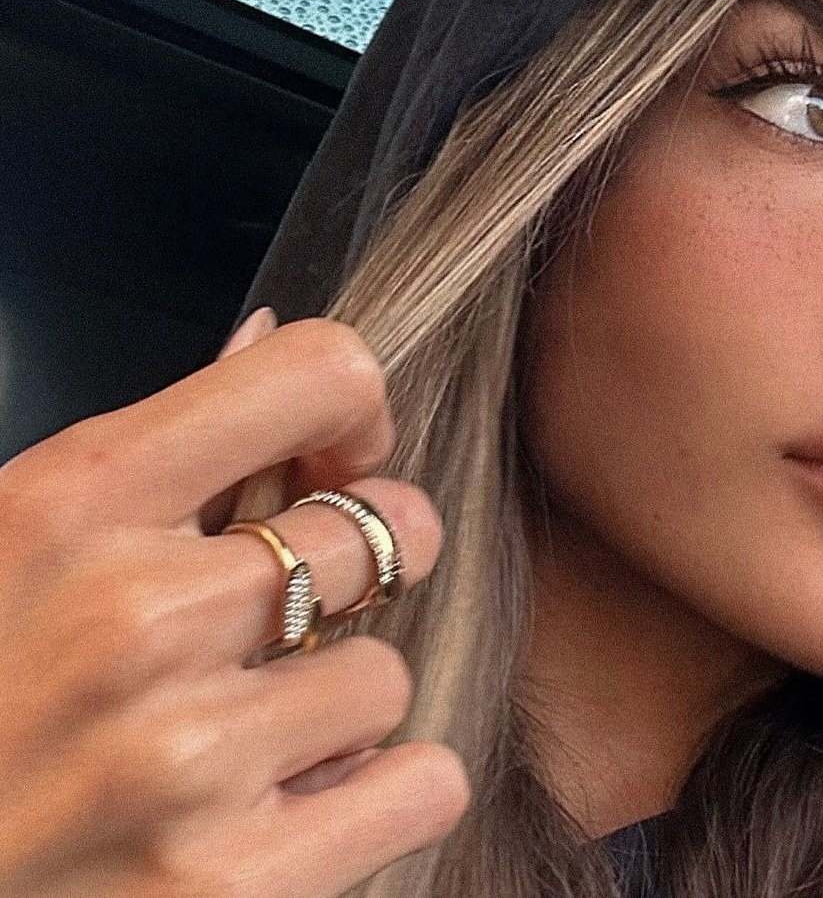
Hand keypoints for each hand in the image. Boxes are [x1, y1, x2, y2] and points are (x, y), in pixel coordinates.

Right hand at [0, 312, 469, 897]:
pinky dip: (378, 800)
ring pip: (391, 676)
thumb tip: (267, 338)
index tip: (334, 466)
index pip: (318, 374)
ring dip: (336, 710)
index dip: (356, 417)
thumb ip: (152, 458)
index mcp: (70, 502)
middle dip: (360, 573)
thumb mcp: (10, 546)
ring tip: (236, 741)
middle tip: (287, 622)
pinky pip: (422, 786)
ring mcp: (184, 757)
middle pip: (393, 532)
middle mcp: (134, 617)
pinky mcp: (230, 884)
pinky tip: (286, 809)